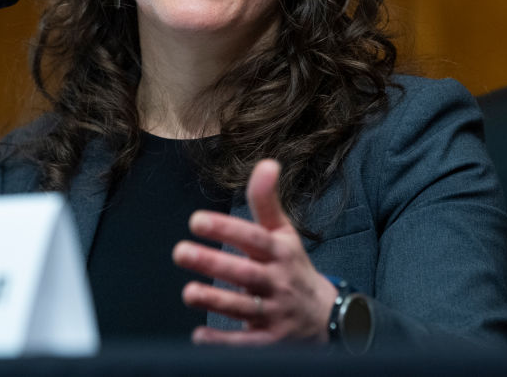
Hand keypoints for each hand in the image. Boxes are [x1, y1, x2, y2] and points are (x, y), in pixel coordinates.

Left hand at [171, 159, 338, 345]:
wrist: (326, 317)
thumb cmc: (293, 268)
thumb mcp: (284, 234)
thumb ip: (267, 201)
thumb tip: (267, 162)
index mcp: (281, 253)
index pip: (254, 238)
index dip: (227, 229)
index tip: (196, 220)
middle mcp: (279, 282)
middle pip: (246, 273)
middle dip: (213, 263)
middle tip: (180, 251)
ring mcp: (276, 314)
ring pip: (245, 308)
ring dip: (216, 301)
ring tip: (188, 292)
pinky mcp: (271, 342)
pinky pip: (246, 344)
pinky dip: (223, 343)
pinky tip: (199, 336)